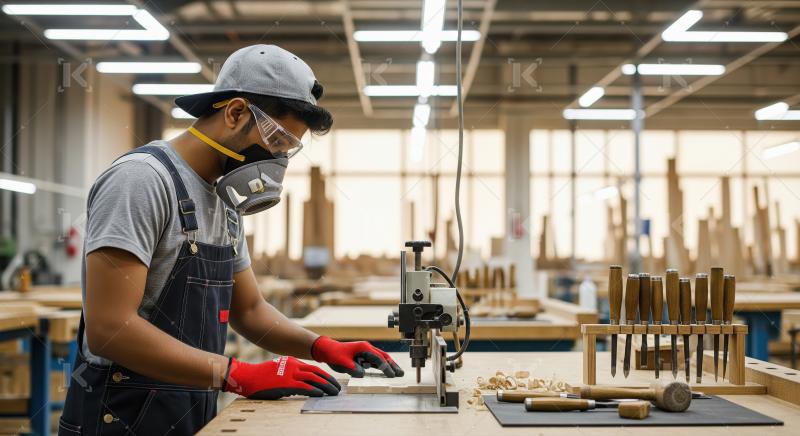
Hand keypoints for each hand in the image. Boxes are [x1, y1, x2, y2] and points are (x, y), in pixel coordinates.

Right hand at [223, 356, 340, 399]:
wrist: (247, 376)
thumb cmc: (260, 376)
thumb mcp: (278, 370)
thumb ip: (290, 375)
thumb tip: (300, 386)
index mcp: (292, 361)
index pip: (313, 368)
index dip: (324, 375)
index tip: (331, 381)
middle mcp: (293, 366)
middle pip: (317, 372)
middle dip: (329, 380)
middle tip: (337, 387)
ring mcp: (290, 374)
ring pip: (314, 379)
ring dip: (326, 386)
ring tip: (334, 392)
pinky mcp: (286, 384)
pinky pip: (305, 387)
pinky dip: (315, 390)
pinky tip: (321, 394)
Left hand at [311, 336, 403, 377]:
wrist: (328, 350)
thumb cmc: (335, 354)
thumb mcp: (343, 362)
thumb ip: (353, 368)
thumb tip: (363, 374)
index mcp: (364, 348)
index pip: (378, 358)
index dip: (385, 367)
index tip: (391, 375)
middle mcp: (367, 349)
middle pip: (383, 356)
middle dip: (392, 365)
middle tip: (401, 373)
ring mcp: (365, 353)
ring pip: (380, 359)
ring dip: (389, 366)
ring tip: (397, 373)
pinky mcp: (363, 357)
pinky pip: (374, 362)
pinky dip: (381, 367)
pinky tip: (386, 372)